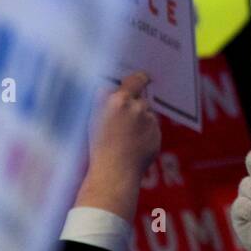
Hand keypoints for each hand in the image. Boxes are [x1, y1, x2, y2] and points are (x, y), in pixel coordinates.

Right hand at [77, 72, 160, 222]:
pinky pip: (151, 130)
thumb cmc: (98, 146)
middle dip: (134, 107)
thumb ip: (104, 100)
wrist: (114, 172)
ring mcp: (149, 121)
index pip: (136, 79)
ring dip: (140, 122)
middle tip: (122, 122)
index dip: (140, 78)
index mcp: (118, 100)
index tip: (144, 77)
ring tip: (124, 139)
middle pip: (140, 100)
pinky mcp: (157, 134)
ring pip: (146, 115)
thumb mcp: (93, 118)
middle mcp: (136, 107)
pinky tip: (132, 147)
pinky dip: (145, 135)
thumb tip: (111, 89)